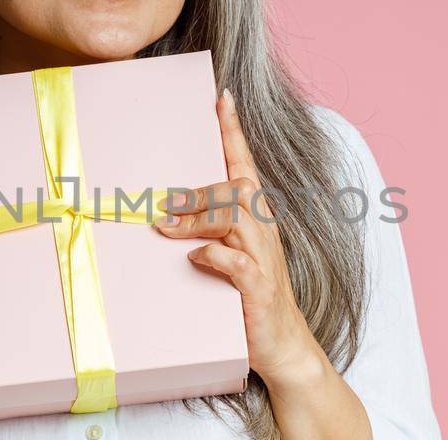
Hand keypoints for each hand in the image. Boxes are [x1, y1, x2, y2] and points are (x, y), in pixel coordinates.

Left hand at [157, 90, 370, 438]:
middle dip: (198, 190)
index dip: (234, 132)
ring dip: (196, 218)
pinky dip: (212, 255)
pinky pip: (235, 261)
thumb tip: (164, 219)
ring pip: (235, 216)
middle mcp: (264, 233)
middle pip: (237, 188)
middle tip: (162, 204)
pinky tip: (196, 259)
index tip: (222, 98)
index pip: (246, 167)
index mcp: (258, 221)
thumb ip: (206, 235)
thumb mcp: (228, 262)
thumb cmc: (250, 303)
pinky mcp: (259, 289)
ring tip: (167, 228)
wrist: (285, 349)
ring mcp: (264, 259)